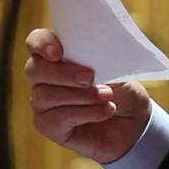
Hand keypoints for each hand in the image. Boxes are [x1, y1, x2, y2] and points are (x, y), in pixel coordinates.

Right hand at [25, 28, 154, 163]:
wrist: (133, 120)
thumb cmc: (121, 88)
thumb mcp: (115, 68)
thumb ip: (97, 57)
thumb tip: (91, 55)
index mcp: (56, 55)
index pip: (36, 42)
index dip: (42, 44)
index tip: (58, 53)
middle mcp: (43, 78)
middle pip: (34, 70)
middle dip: (63, 73)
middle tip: (90, 77)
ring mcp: (42, 103)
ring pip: (46, 96)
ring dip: (81, 95)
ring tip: (107, 96)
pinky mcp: (49, 127)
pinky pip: (57, 118)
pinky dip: (86, 113)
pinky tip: (106, 110)